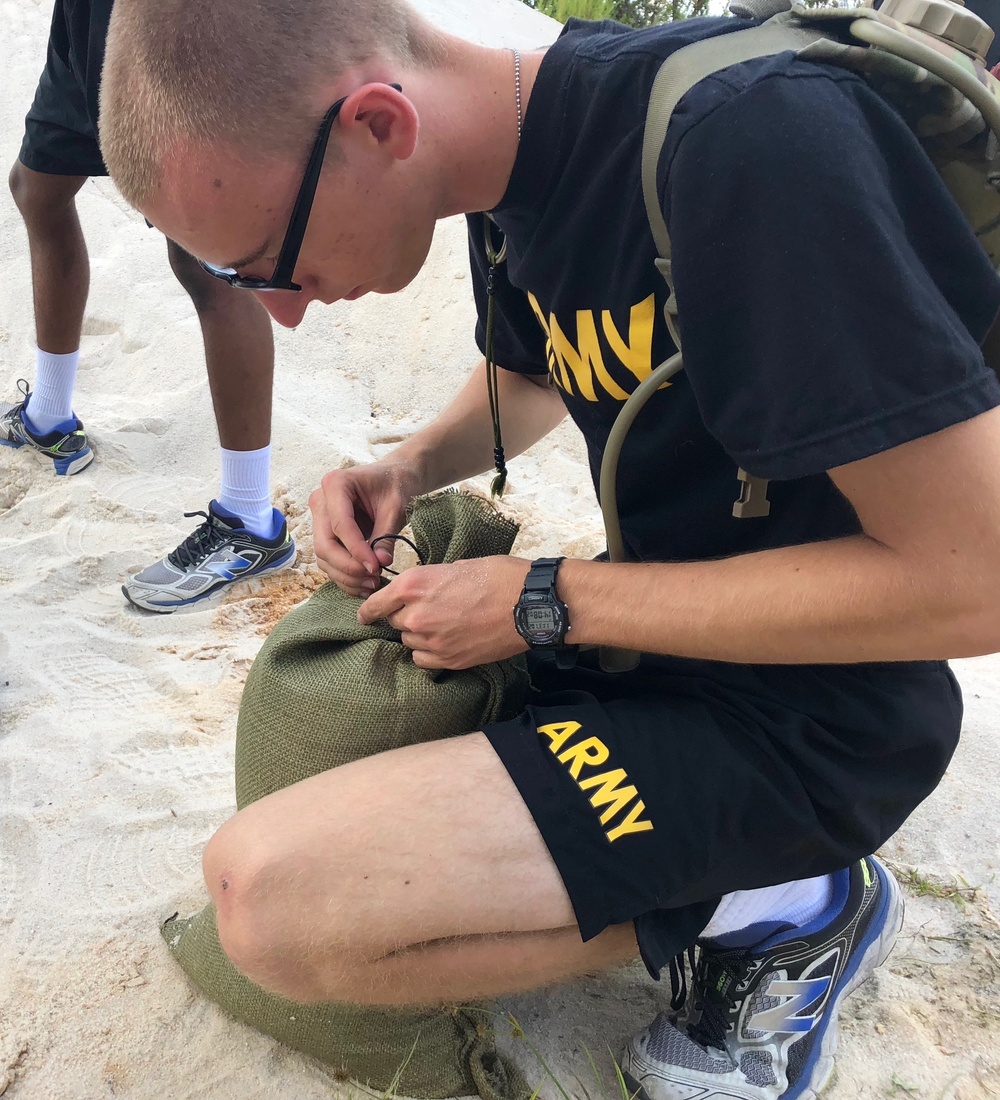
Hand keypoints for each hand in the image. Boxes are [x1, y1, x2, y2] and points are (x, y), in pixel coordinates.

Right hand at [309, 459, 422, 595]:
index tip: (376, 568)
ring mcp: (320, 519)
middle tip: (374, 578)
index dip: (357, 550)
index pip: (340, 525)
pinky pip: (329, 561)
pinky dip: (345, 576)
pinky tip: (364, 585)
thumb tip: (380, 564)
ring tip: (373, 584)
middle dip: (349, 567)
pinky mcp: (326, 534)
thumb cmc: (396, 486)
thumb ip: (386, 536)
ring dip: (346, 576)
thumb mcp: (396, 508)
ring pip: (324, 557)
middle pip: (325, 544)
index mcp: (335, 484)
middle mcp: (321, 501)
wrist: (395, 478)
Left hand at [357, 555, 531, 668]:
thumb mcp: (456, 566)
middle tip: (431, 609)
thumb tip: (420, 593)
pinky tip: (447, 641)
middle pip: (395, 623)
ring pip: (409, 642)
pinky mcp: (448, 660)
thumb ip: (429, 581)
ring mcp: (431, 641)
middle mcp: (416, 615)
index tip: (365, 615)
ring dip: (419, 634)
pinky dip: (430, 652)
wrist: (529, 604)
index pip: (375, 604)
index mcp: (414, 585)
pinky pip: (423, 659)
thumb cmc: (498, 576)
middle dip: (406, 616)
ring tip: (445, 624)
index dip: (368, 611)